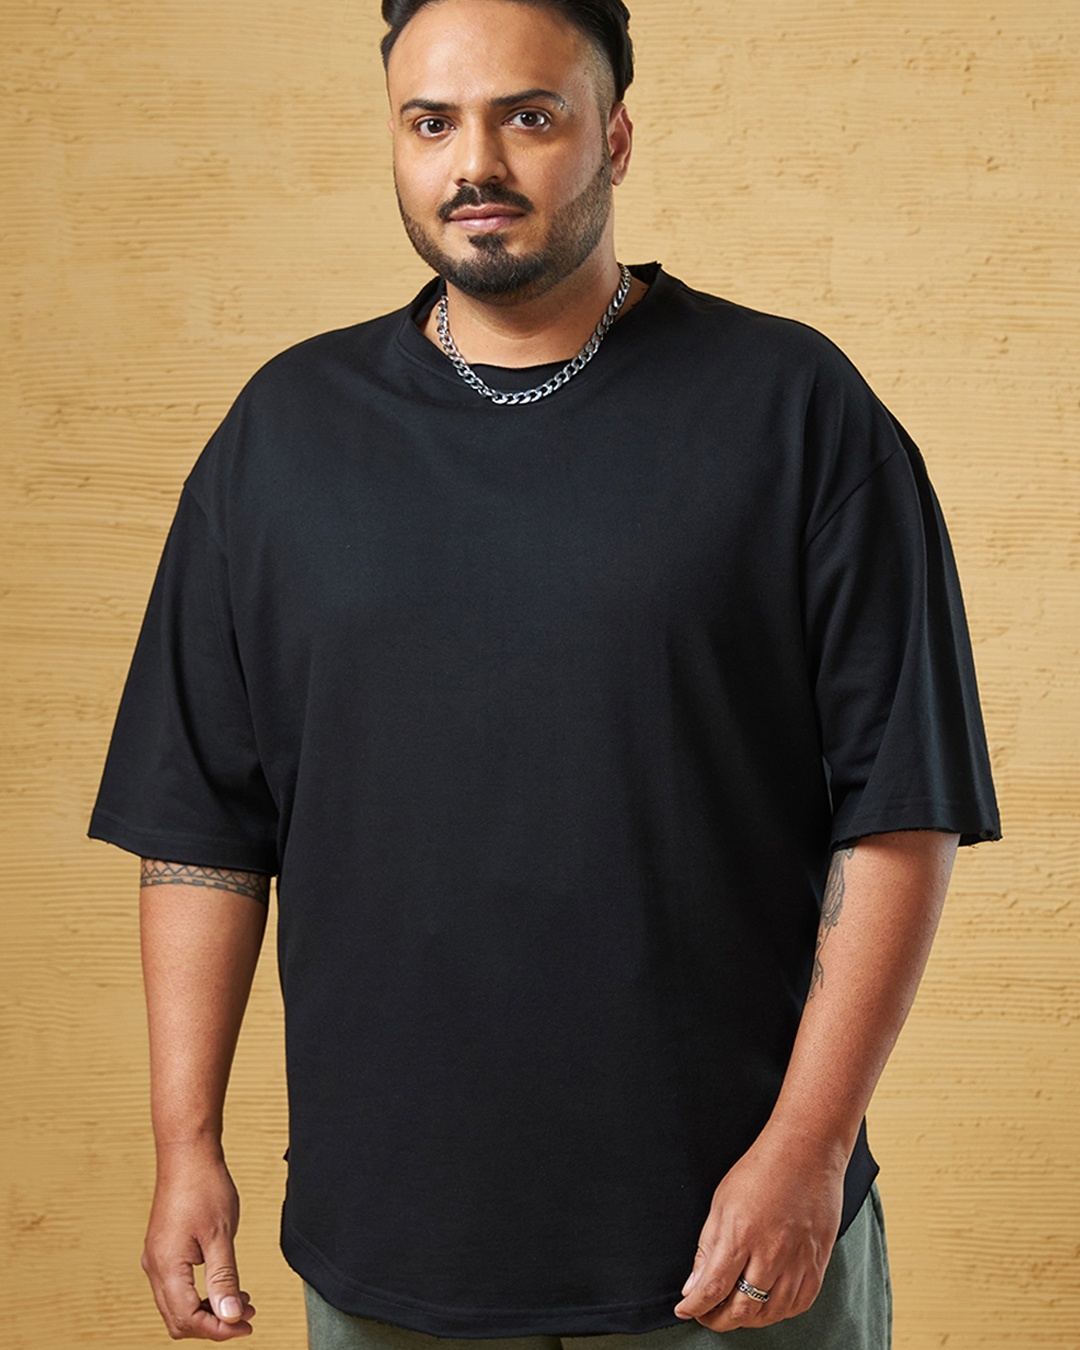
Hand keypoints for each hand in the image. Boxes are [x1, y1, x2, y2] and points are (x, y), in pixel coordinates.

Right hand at [142, 1145, 255, 1339]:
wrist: (187, 1153)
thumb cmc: (204, 1187)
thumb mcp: (221, 1235)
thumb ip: (224, 1278)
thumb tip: (229, 1316)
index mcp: (166, 1266)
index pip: (188, 1318)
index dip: (218, 1328)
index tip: (246, 1324)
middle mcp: (155, 1267)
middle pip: (178, 1319)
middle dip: (213, 1323)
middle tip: (246, 1314)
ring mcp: (156, 1258)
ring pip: (176, 1305)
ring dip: (208, 1309)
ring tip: (240, 1300)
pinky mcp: (162, 1249)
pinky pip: (176, 1287)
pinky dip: (199, 1294)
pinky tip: (224, 1283)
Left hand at [673, 1122, 845, 1330]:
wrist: (806, 1152)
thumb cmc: (761, 1171)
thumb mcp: (721, 1202)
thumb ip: (708, 1247)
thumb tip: (694, 1285)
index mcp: (741, 1235)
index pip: (713, 1289)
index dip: (696, 1306)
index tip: (685, 1310)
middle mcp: (770, 1254)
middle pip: (742, 1309)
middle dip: (719, 1319)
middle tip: (708, 1314)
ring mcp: (798, 1261)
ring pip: (770, 1313)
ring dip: (747, 1319)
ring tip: (734, 1311)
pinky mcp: (818, 1263)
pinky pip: (798, 1305)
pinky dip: (778, 1312)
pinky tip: (767, 1304)